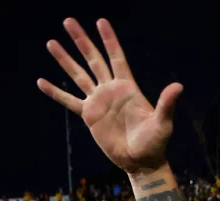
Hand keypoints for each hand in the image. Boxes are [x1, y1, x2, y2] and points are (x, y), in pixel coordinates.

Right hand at [37, 19, 182, 175]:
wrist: (140, 160)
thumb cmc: (155, 142)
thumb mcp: (162, 122)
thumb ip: (166, 104)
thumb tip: (178, 86)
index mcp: (128, 87)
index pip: (116, 57)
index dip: (109, 40)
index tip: (101, 21)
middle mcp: (111, 90)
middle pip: (94, 60)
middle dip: (81, 41)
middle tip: (68, 21)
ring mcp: (98, 101)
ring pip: (78, 75)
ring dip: (65, 59)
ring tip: (51, 43)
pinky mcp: (89, 116)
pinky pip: (69, 101)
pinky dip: (55, 92)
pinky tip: (41, 81)